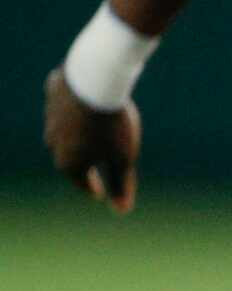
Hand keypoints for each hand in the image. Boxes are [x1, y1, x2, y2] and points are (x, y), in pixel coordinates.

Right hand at [44, 69, 142, 212]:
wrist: (94, 80)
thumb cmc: (111, 126)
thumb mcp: (123, 159)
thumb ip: (121, 185)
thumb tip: (121, 210)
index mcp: (68, 162)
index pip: (82, 182)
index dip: (93, 188)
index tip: (100, 194)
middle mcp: (53, 141)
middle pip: (69, 158)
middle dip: (83, 168)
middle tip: (93, 174)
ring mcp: (50, 116)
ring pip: (63, 131)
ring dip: (75, 139)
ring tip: (86, 144)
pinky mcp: (54, 92)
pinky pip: (63, 104)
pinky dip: (72, 110)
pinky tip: (79, 110)